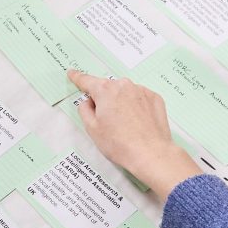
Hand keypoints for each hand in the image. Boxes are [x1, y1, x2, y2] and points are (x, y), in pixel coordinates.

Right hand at [67, 71, 199, 199]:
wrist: (150, 154)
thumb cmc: (119, 144)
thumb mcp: (92, 129)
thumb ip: (85, 110)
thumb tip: (88, 102)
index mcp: (105, 91)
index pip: (86, 80)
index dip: (77, 78)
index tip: (72, 74)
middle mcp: (123, 85)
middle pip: (107, 88)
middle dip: (104, 99)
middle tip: (107, 121)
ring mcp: (141, 91)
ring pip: (124, 92)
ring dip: (121, 103)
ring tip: (125, 125)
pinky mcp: (154, 98)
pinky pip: (139, 98)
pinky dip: (136, 106)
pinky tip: (137, 123)